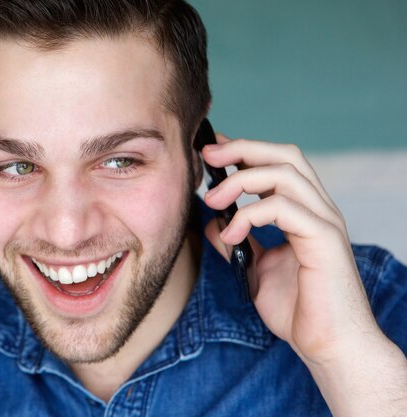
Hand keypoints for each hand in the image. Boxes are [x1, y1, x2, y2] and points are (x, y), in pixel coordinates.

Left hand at [201, 134, 383, 364]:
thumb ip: (238, 241)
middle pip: (284, 156)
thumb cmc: (298, 309)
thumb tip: (214, 222)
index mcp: (305, 212)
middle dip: (242, 149)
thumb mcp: (255, 268)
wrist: (326, 345)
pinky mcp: (324, 238)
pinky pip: (283, 208)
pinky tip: (230, 234)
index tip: (210, 150)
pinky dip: (249, 215)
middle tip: (206, 155)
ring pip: (284, 173)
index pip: (277, 164)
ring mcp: (324, 221)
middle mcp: (318, 209)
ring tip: (212, 199)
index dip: (244, 150)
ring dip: (240, 180)